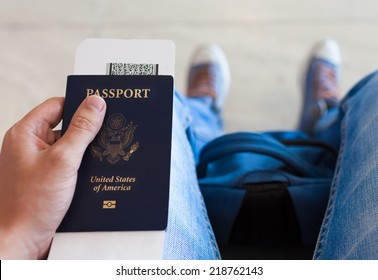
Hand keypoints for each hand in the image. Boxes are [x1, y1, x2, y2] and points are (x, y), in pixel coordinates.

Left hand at [0, 96, 105, 258]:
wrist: (21, 239)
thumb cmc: (33, 202)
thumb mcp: (63, 160)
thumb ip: (81, 130)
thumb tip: (96, 103)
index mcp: (26, 133)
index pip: (57, 106)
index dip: (79, 105)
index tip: (102, 108)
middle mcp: (29, 145)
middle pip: (64, 126)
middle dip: (86, 131)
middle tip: (107, 133)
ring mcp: (37, 162)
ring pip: (68, 146)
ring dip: (85, 150)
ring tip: (102, 155)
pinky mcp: (45, 177)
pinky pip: (67, 162)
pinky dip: (81, 165)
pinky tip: (94, 171)